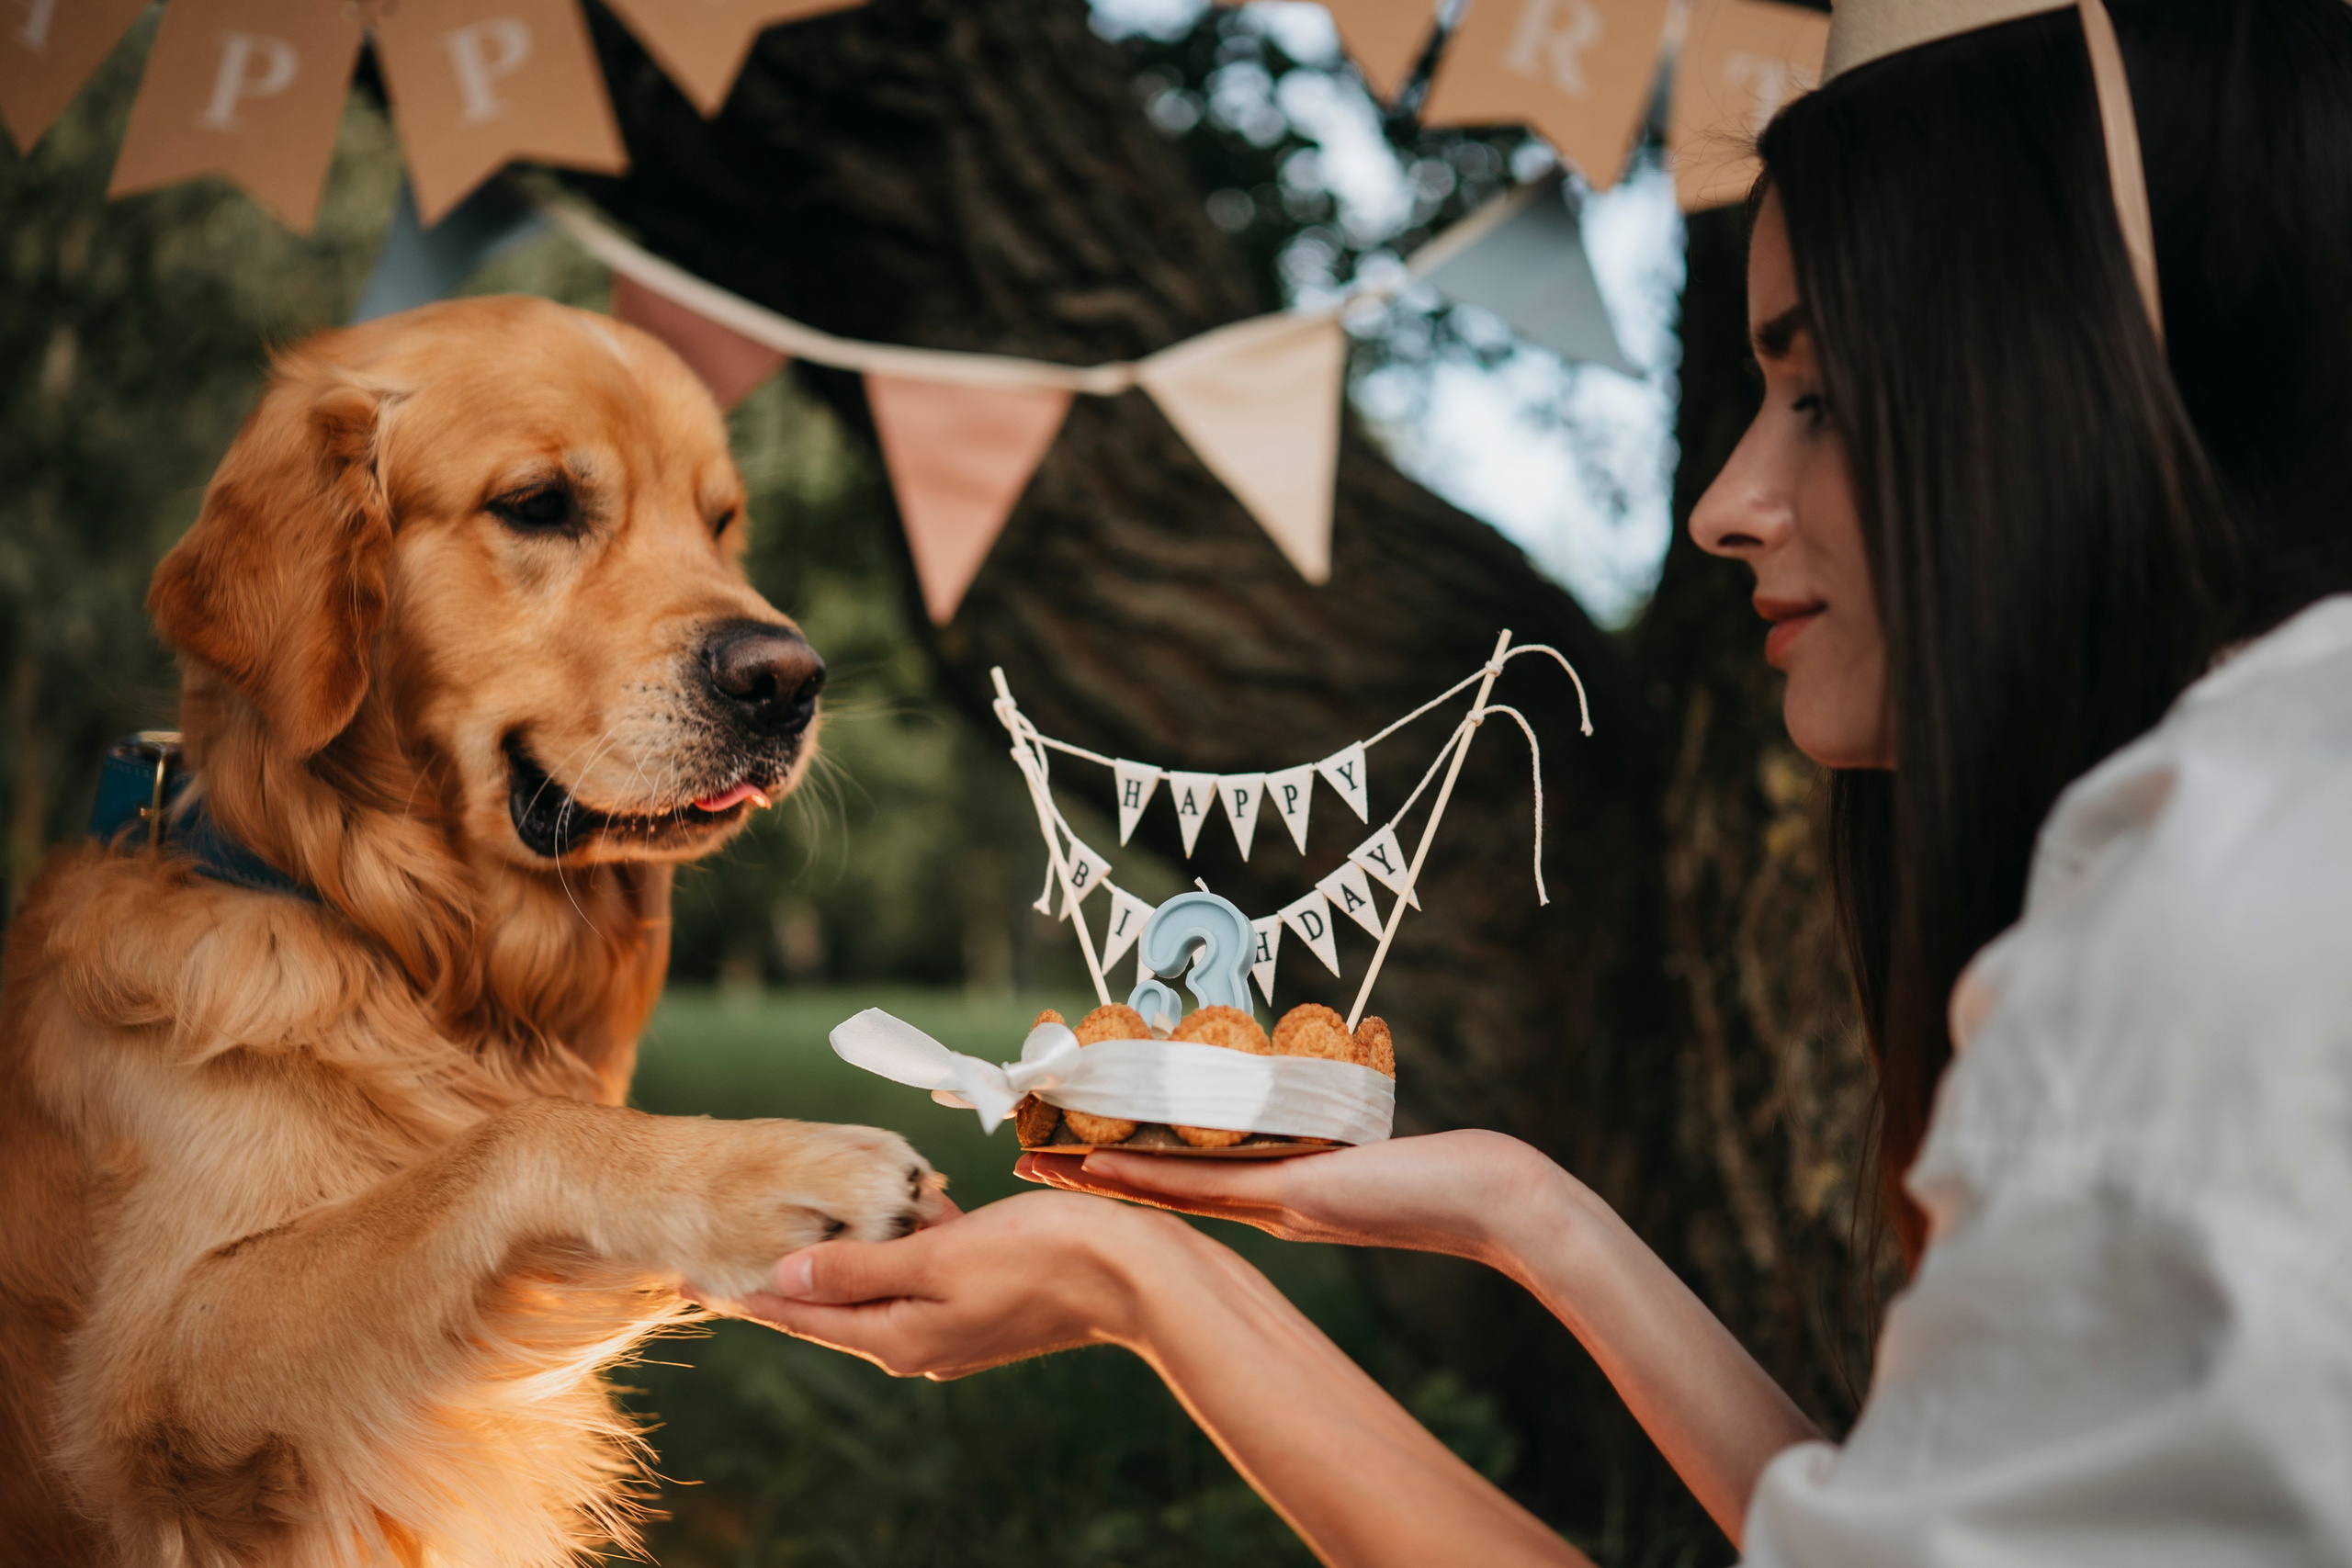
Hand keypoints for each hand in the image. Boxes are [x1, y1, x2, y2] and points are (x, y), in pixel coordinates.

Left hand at [735, 1190, 1201, 1378]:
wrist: (1132, 1275)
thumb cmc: (1042, 1254)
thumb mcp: (938, 1255)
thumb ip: (858, 1266)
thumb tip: (785, 1274)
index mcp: (899, 1336)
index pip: (800, 1314)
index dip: (742, 1292)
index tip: (687, 1279)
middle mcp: (917, 1345)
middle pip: (829, 1309)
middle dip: (781, 1280)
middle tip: (718, 1259)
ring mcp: (949, 1332)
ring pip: (870, 1296)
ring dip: (837, 1266)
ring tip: (787, 1242)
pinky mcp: (976, 1311)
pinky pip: (910, 1286)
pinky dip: (886, 1260)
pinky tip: (884, 1234)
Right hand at [1016, 1129, 1572, 1268]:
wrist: (1481, 1199)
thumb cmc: (1436, 1171)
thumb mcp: (1361, 1136)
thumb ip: (1323, 1124)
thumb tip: (1303, 1094)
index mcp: (1272, 1187)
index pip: (1176, 1173)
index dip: (1115, 1163)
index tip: (1062, 1148)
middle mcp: (1259, 1200)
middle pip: (1153, 1181)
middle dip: (1087, 1168)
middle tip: (1021, 1155)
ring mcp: (1268, 1201)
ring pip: (1162, 1186)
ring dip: (1096, 1173)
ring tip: (1035, 1160)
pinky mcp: (1285, 1195)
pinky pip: (1198, 1184)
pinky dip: (1145, 1176)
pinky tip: (1099, 1165)